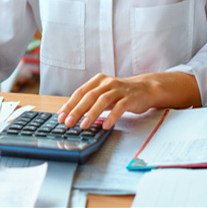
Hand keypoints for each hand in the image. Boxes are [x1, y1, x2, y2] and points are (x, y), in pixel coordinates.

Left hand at [57, 72, 200, 129]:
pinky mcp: (130, 98)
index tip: (61, 117)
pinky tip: (106, 126)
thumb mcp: (104, 95)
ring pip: (102, 101)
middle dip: (77, 110)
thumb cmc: (120, 94)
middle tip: (68, 123)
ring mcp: (119, 89)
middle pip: (89, 96)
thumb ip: (91, 102)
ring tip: (84, 126)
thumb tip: (72, 116)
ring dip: (92, 114)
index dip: (69, 104)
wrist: (145, 89)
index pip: (80, 92)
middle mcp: (107, 83)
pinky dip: (112, 116)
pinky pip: (119, 107)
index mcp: (98, 81)